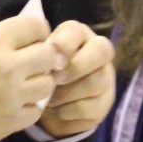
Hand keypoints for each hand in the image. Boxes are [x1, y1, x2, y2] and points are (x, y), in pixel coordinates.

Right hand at [0, 10, 55, 141]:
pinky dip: (30, 108)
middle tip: (31, 62)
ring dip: (39, 83)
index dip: (37, 30)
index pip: (34, 26)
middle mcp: (8, 67)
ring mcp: (13, 95)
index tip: (32, 37)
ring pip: (48, 84)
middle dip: (43, 56)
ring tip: (25, 86)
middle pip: (48, 55)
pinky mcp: (13, 120)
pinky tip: (17, 105)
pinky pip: (37, 111)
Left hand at [37, 21, 114, 137]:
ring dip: (67, 92)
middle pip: (100, 51)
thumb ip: (41, 55)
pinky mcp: (103, 104)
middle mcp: (97, 52)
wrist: (46, 105)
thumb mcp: (37, 60)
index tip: (49, 60)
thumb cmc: (40, 74)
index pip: (77, 31)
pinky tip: (55, 109)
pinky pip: (89, 106)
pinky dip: (68, 110)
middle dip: (75, 67)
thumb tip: (45, 59)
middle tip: (55, 79)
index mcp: (78, 35)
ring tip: (49, 98)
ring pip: (95, 81)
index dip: (64, 45)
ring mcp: (105, 78)